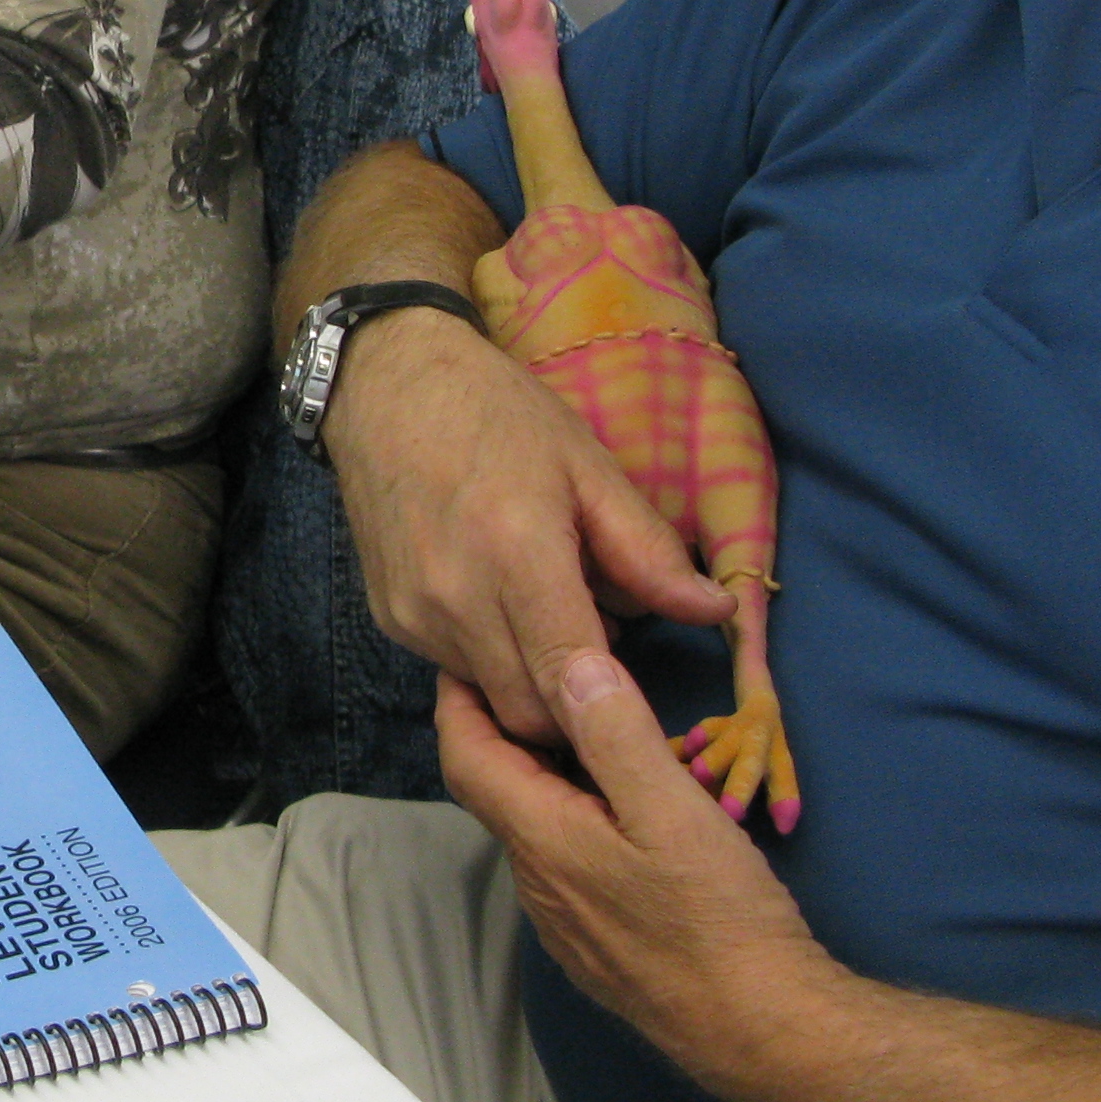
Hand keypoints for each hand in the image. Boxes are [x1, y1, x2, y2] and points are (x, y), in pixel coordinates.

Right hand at [322, 309, 729, 746]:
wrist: (386, 386)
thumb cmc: (499, 414)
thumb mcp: (589, 467)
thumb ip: (647, 551)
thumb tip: (714, 609)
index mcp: (517, 554)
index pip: (571, 682)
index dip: (612, 712)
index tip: (644, 710)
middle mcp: (456, 600)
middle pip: (530, 714)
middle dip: (576, 704)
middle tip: (604, 646)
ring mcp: (414, 616)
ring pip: (491, 697)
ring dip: (531, 678)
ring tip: (549, 608)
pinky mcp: (389, 621)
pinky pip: (455, 669)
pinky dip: (490, 655)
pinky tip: (501, 599)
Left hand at [434, 655, 831, 1087]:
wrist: (762, 1030)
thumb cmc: (718, 919)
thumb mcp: (671, 810)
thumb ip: (616, 735)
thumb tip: (568, 663)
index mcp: (541, 840)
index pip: (466, 755)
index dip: (460, 699)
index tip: (471, 650)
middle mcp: (538, 883)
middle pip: (497, 788)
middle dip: (504, 726)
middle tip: (534, 668)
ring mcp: (566, 921)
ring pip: (534, 826)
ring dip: (544, 771)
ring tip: (582, 719)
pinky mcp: (599, 944)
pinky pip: (567, 861)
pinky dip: (575, 812)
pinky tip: (619, 800)